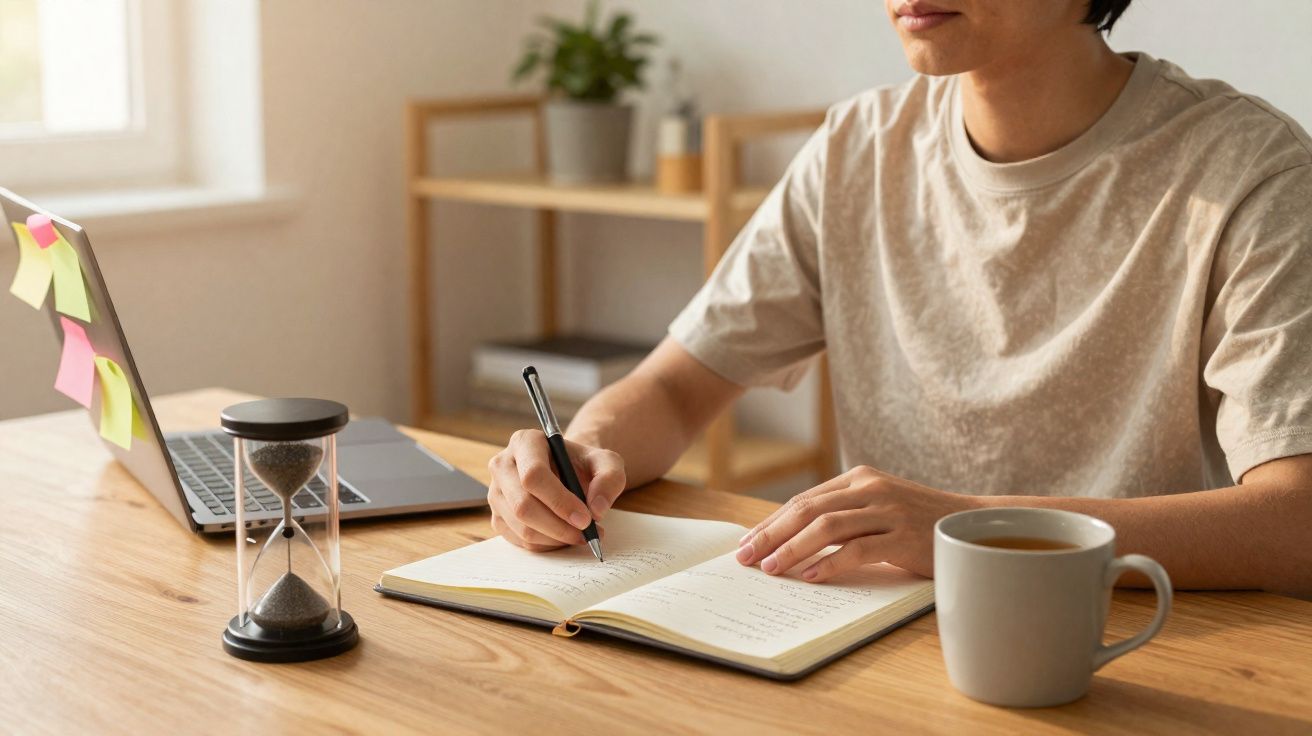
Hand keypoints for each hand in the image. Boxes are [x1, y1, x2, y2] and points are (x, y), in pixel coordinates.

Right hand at [487, 429, 625, 551]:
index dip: (559, 501)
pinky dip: (547, 545)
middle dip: (558, 526)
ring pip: (521, 527)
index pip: (533, 475)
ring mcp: (496, 493)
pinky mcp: (497, 517)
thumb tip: (596, 508)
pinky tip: (564, 536)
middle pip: (523, 505)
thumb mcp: (607, 463)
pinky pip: (520, 541)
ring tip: (580, 535)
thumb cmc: (584, 465)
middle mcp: (503, 465)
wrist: (569, 473)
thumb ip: (609, 479)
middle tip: (586, 533)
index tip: (585, 518)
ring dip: (555, 538)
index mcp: (525, 442)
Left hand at [735, 465, 980, 580]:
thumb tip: (791, 539)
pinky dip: (829, 563)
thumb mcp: (878, 506)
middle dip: (771, 534)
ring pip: (827, 526)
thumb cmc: (918, 521)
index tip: (747, 542)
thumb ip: (844, 513)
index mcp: (860, 477)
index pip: (804, 499)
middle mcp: (871, 488)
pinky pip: (857, 550)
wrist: (974, 524)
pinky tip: (810, 576)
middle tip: (746, 556)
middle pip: (807, 509)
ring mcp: (888, 510)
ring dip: (792, 549)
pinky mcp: (903, 536)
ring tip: (770, 569)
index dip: (772, 521)